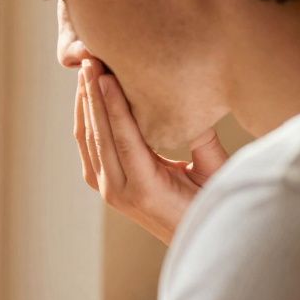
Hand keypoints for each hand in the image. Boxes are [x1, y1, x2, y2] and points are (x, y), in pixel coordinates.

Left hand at [76, 58, 228, 243]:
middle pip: (98, 135)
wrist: (198, 240)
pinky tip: (88, 96)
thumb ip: (202, 141)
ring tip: (85, 70)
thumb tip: (191, 105)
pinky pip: (90, 148)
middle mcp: (119, 190)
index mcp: (145, 187)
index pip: (124, 138)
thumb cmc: (212, 205)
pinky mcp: (106, 186)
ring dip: (85, 103)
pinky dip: (88, 119)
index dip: (112, 104)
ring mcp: (109, 190)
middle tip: (88, 60)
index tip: (104, 74)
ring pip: (88, 140)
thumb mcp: (213, 173)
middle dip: (91, 95)